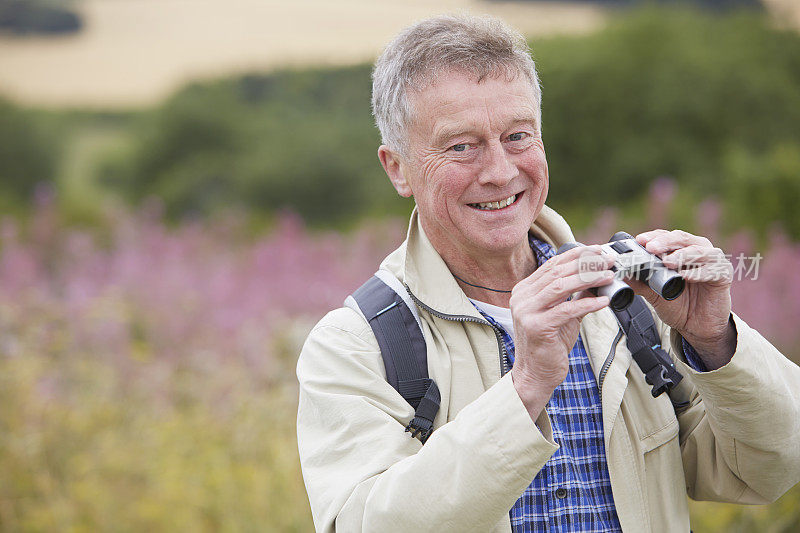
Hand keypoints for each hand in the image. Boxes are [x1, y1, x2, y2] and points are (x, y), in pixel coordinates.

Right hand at [509, 246, 614, 418]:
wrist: (536, 373)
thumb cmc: (550, 344)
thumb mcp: (564, 314)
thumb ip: (576, 295)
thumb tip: (597, 276)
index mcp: (525, 290)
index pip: (553, 264)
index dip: (577, 255)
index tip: (598, 251)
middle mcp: (521, 297)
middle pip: (557, 271)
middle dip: (586, 263)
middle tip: (609, 261)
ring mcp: (526, 311)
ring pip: (560, 286)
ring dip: (588, 278)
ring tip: (609, 276)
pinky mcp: (537, 327)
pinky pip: (566, 310)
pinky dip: (587, 303)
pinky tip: (604, 301)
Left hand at [634, 229, 735, 368]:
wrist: (696, 327)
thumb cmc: (677, 304)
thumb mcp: (653, 292)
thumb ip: (639, 281)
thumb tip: (618, 273)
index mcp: (680, 249)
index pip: (665, 236)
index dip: (653, 236)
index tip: (640, 240)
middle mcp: (698, 249)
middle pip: (681, 238)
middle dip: (665, 242)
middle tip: (651, 248)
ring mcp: (713, 261)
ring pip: (699, 251)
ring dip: (682, 255)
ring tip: (667, 262)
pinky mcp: (724, 275)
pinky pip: (712, 271)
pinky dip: (698, 272)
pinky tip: (686, 276)